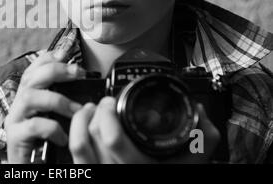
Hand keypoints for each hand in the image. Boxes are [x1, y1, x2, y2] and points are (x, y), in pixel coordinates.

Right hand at [4, 50, 84, 162]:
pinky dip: (52, 128)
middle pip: (30, 77)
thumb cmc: (47, 143)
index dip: (48, 57)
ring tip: (77, 110)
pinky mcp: (15, 138)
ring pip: (30, 97)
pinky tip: (64, 137)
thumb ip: (65, 99)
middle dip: (55, 70)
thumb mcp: (57, 117)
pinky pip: (33, 126)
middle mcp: (19, 105)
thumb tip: (85, 81)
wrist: (31, 169)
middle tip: (78, 73)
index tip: (67, 54)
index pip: (33, 69)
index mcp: (29, 96)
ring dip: (57, 99)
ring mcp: (14, 121)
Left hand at [69, 97, 219, 163]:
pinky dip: (75, 134)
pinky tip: (83, 125)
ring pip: (78, 145)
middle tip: (106, 103)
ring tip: (90, 110)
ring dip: (81, 121)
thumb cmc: (170, 174)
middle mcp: (116, 172)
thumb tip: (198, 112)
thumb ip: (202, 138)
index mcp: (140, 167)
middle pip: (93, 135)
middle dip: (98, 111)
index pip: (113, 139)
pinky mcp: (90, 175)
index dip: (108, 113)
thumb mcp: (193, 160)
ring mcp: (99, 175)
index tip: (113, 101)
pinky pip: (74, 155)